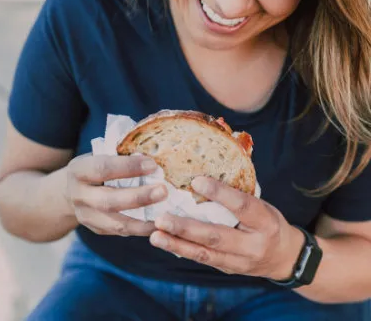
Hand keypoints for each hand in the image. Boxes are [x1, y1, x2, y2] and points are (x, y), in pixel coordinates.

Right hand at [66, 154, 167, 236]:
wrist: (72, 189)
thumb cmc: (96, 165)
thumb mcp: (101, 154)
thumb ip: (122, 155)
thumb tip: (155, 155)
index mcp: (79, 171)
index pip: (102, 169)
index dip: (128, 167)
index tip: (152, 164)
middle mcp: (79, 196)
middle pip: (109, 201)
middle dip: (139, 197)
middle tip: (163, 191)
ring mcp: (86, 216)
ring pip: (116, 223)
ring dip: (143, 220)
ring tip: (166, 213)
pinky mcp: (97, 229)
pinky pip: (122, 232)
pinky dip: (142, 228)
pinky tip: (159, 222)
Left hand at [150, 177, 303, 279]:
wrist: (285, 257)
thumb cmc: (268, 221)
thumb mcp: (262, 204)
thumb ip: (238, 194)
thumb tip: (207, 170)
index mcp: (265, 221)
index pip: (242, 205)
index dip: (219, 193)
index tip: (196, 180)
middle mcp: (253, 244)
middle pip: (216, 236)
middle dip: (186, 228)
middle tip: (162, 218)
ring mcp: (240, 261)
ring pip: (205, 254)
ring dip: (177, 244)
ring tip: (155, 235)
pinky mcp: (228, 269)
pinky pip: (203, 259)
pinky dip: (182, 250)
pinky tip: (165, 242)